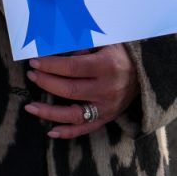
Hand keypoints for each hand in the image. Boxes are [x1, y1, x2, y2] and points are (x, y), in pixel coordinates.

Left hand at [24, 44, 140, 137]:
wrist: (146, 74)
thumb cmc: (120, 54)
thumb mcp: (105, 43)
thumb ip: (82, 45)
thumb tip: (55, 48)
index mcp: (106, 66)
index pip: (71, 67)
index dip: (50, 65)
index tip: (34, 62)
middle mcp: (107, 88)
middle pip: (69, 89)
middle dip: (46, 82)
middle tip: (31, 75)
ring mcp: (107, 106)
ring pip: (73, 114)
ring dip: (49, 112)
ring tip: (30, 107)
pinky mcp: (107, 118)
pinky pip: (85, 129)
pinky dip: (67, 132)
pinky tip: (50, 131)